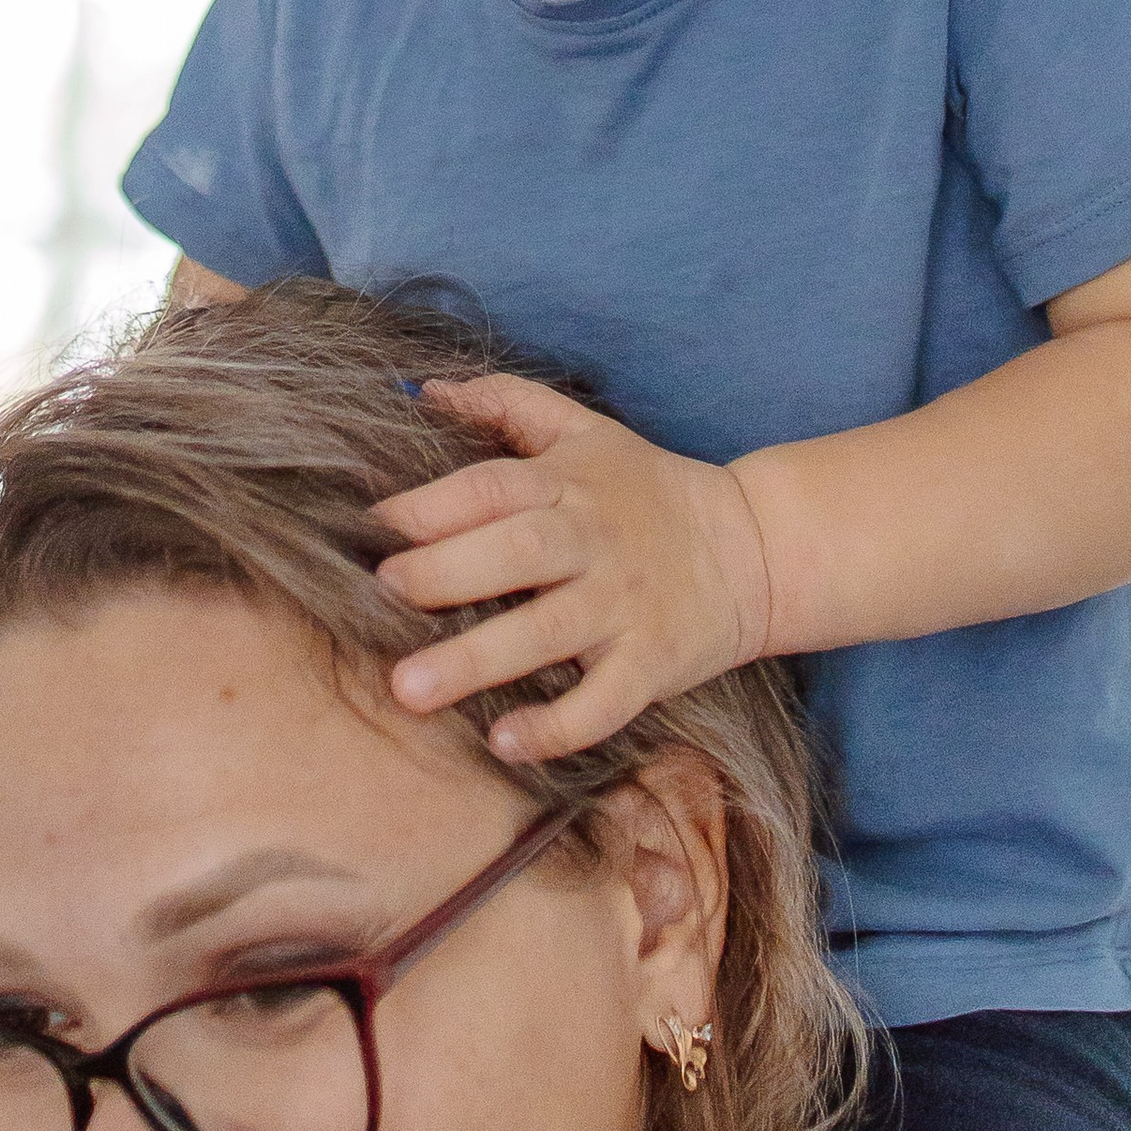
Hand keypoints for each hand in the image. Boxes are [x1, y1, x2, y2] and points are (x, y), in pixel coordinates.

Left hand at [370, 374, 774, 757]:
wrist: (757, 549)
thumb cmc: (649, 491)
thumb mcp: (587, 433)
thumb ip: (508, 405)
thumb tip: (425, 387)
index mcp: (570, 484)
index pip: (493, 486)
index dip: (431, 504)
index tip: (373, 528)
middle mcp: (595, 542)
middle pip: (516, 551)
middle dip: (445, 573)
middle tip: (383, 595)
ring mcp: (626, 606)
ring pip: (549, 632)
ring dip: (477, 661)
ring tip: (409, 690)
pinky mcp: (653, 664)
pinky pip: (604, 701)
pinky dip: (558, 726)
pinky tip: (505, 743)